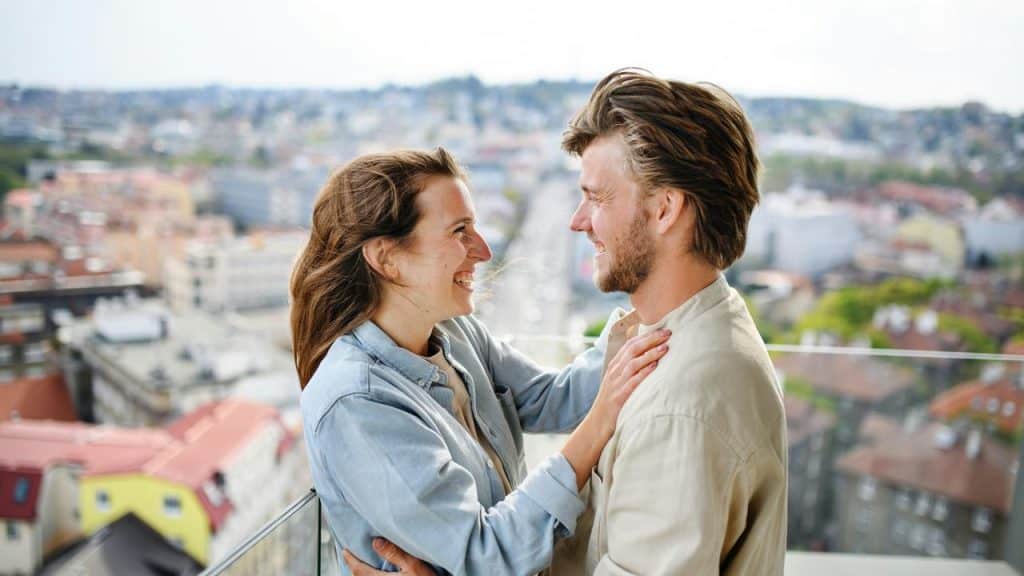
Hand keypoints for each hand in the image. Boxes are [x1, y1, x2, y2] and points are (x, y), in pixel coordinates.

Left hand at [342, 538, 433, 575]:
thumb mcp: (413, 565)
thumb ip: (394, 553)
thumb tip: (375, 542)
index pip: (359, 570)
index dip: (350, 559)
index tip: (345, 551)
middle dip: (355, 567)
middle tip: (352, 557)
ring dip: (363, 573)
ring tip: (364, 565)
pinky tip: (378, 574)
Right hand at [561, 328, 669, 488]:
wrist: (597, 423)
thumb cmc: (611, 403)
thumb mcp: (617, 382)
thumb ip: (630, 370)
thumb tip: (650, 360)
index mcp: (614, 366)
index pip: (630, 344)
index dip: (646, 335)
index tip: (662, 329)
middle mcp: (615, 371)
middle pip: (633, 349)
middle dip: (651, 339)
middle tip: (668, 333)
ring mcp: (616, 383)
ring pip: (634, 362)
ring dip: (651, 353)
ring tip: (666, 347)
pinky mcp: (620, 396)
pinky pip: (634, 381)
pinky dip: (645, 372)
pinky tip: (655, 367)